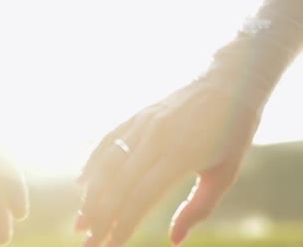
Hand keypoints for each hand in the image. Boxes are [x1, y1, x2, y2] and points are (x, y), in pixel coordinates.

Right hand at [76, 80, 261, 245]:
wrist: (228, 81)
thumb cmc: (231, 133)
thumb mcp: (224, 174)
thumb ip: (198, 208)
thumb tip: (174, 240)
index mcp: (180, 155)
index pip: (141, 198)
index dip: (122, 224)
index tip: (109, 246)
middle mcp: (155, 138)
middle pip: (118, 185)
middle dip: (100, 217)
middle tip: (87, 242)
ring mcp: (142, 124)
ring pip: (107, 164)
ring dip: (91, 196)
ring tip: (80, 220)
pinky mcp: (137, 116)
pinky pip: (108, 141)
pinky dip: (92, 163)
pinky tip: (81, 183)